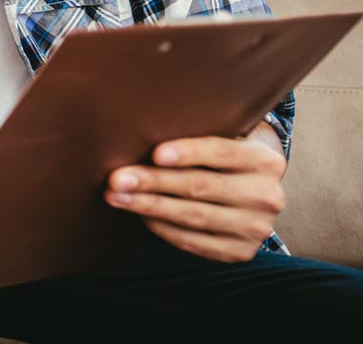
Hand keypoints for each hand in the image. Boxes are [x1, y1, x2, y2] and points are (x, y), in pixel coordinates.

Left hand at [105, 135, 286, 261]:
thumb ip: (196, 132)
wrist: (252, 192)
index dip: (188, 153)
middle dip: (154, 182)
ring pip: (194, 216)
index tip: (155, 154)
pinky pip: (194, 242)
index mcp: (265, 160)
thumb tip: (140, 130)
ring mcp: (256, 228)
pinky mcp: (240, 251)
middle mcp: (267, 196)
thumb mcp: (223, 138)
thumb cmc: (220, 157)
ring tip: (116, 197)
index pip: (222, 152)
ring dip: (149, 207)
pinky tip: (139, 215)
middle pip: (202, 186)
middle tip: (116, 179)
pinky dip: (163, 228)